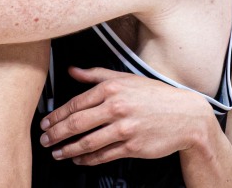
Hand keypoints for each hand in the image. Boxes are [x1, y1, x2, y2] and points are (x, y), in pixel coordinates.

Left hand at [39, 66, 215, 164]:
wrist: (186, 116)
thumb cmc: (156, 96)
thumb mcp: (127, 78)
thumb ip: (96, 75)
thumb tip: (72, 71)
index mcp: (112, 88)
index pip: (76, 103)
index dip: (56, 115)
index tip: (45, 122)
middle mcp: (117, 107)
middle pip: (77, 124)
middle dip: (56, 133)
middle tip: (44, 139)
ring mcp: (125, 128)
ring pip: (88, 142)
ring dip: (68, 150)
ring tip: (57, 153)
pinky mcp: (133, 147)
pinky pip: (104, 155)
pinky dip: (88, 159)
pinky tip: (79, 160)